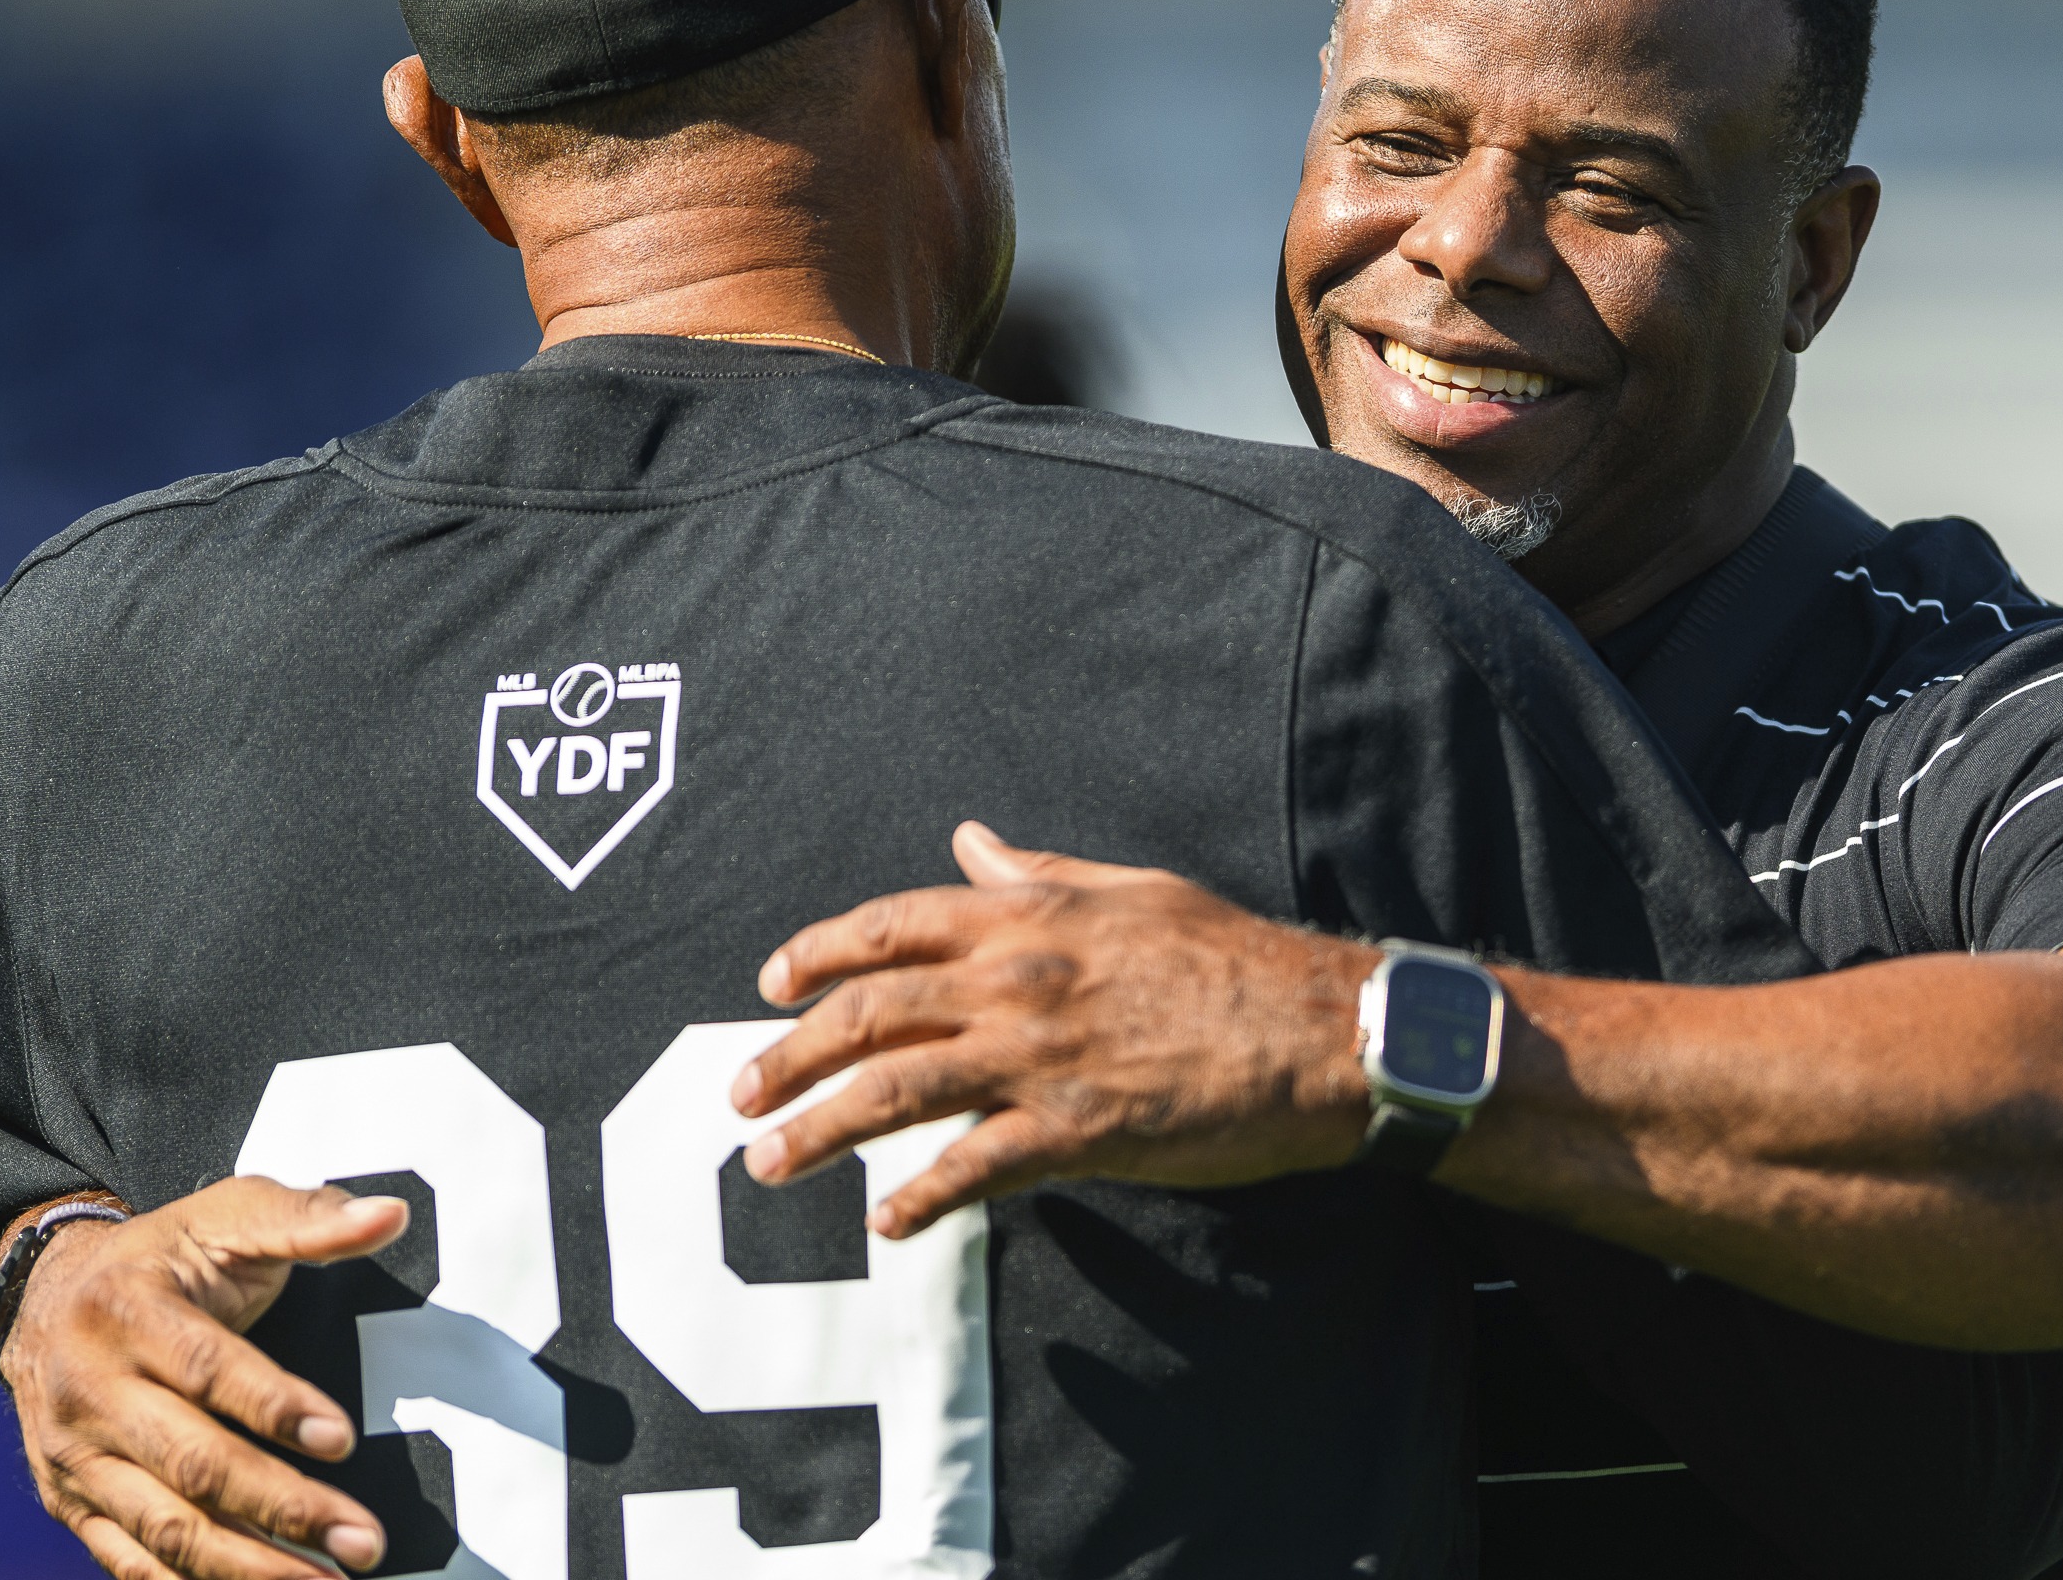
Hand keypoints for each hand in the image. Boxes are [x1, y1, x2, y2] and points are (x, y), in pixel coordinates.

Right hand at [0, 1178, 408, 1579]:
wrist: (43, 1297)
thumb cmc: (159, 1258)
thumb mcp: (224, 1217)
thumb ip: (306, 1219)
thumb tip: (388, 1215)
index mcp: (129, 1314)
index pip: (208, 1370)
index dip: (275, 1405)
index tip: (340, 1438)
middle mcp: (92, 1391)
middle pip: (193, 1464)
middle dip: (284, 1508)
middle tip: (363, 1540)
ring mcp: (75, 1456)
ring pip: (164, 1527)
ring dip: (249, 1566)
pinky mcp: (70, 1500)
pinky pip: (128, 1558)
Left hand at [731, 822, 1379, 1235]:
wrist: (1322, 1031)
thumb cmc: (1236, 956)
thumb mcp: (1134, 889)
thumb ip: (1041, 870)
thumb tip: (969, 841)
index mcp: (1032, 917)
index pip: (893, 927)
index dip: (818, 954)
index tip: (771, 985)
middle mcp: (1020, 981)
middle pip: (870, 1013)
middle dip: (789, 1056)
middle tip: (740, 1094)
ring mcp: (1042, 1058)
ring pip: (896, 1090)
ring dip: (820, 1130)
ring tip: (772, 1162)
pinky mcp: (1077, 1131)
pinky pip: (973, 1168)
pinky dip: (920, 1198)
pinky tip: (886, 1222)